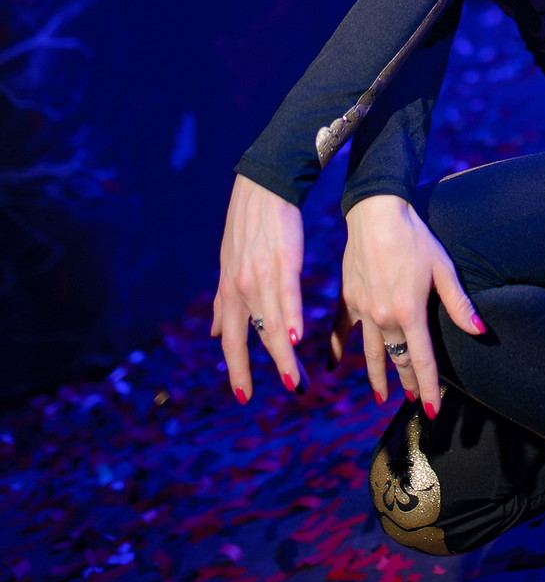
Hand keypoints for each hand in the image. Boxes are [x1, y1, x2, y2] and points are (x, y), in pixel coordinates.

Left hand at [212, 174, 304, 402]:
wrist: (262, 186)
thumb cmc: (249, 226)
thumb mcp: (227, 265)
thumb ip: (221, 302)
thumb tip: (211, 332)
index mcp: (229, 290)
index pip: (230, 339)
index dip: (236, 368)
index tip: (243, 395)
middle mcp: (240, 288)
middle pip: (251, 339)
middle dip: (265, 370)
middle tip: (285, 392)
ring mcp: (259, 277)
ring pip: (271, 325)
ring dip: (283, 357)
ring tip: (295, 382)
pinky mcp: (282, 262)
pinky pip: (286, 298)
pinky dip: (291, 320)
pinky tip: (296, 340)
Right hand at [331, 194, 484, 414]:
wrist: (376, 213)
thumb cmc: (414, 237)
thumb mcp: (442, 268)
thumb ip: (458, 303)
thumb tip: (479, 330)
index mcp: (409, 313)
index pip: (421, 361)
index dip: (429, 387)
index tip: (434, 409)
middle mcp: (384, 318)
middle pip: (398, 359)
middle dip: (407, 383)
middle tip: (415, 400)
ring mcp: (363, 310)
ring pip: (371, 353)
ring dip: (378, 376)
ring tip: (383, 396)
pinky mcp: (349, 299)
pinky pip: (341, 331)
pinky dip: (337, 350)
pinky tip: (332, 367)